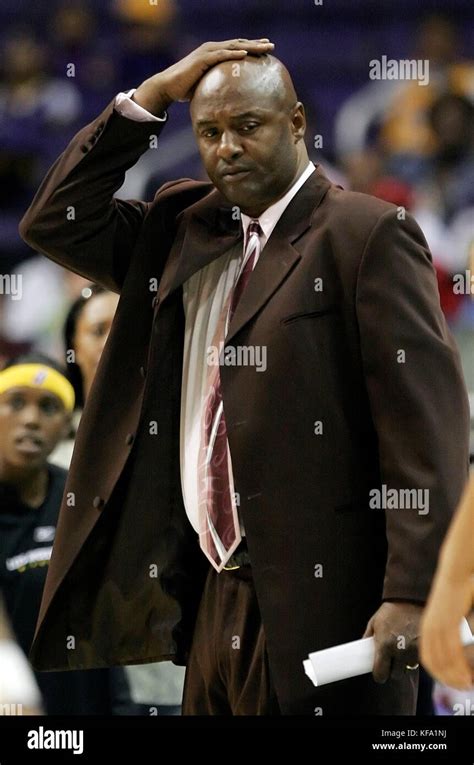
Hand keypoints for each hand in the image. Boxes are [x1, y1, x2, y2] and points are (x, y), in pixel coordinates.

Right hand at [133, 38, 274, 114]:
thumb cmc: (186, 89)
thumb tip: (230, 100)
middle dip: (256, 44)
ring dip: (250, 46)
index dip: (252, 48)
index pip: (237, 48)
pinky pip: (221, 54)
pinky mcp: (202, 59)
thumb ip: (218, 87)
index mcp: (215, 54)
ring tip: (264, 47)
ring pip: (233, 46)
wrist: (168, 87)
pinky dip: (233, 53)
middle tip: (271, 45)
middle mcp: (212, 49)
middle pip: (239, 44)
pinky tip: (245, 54)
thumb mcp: (207, 86)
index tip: (266, 50)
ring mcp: (207, 52)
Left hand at [363, 601, 421, 682]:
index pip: (380, 673)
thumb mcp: (375, 622)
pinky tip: (413, 644)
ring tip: (403, 648)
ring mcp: (413, 651)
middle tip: (392, 659)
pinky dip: (416, 656)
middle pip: (396, 674)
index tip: (380, 672)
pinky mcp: (425, 648)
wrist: (411, 599)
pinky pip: (419, 660)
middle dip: (393, 668)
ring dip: (405, 663)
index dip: (379, 675)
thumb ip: (367, 637)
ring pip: (408, 668)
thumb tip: (361, 649)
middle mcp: (399, 651)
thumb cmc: (391, 610)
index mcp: (384, 646)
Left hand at [420, 574, 473, 688]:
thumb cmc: (454, 594)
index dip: (438, 674)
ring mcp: (438, 627)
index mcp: (427, 629)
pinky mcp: (449, 622)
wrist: (454, 574)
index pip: (427, 659)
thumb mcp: (446, 616)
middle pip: (434, 663)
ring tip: (467, 684)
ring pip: (444, 660)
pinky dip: (460, 666)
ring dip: (455, 676)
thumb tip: (454, 647)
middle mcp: (429, 630)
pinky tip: (468, 674)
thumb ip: (447, 631)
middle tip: (461, 687)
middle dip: (448, 679)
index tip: (451, 681)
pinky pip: (453, 651)